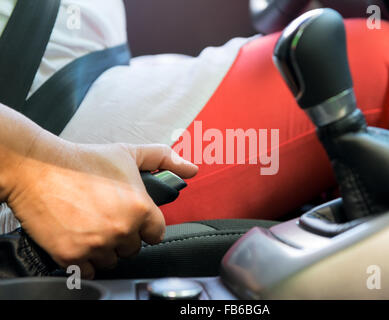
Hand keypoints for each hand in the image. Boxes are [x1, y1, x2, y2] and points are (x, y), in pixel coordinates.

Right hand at [3, 133, 196, 278]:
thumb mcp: (129, 154)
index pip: (157, 233)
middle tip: (108, 218)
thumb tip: (191, 169)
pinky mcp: (73, 255)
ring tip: (93, 227)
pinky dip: (85, 261)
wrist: (38, 169)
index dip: (146, 226)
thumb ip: (164, 160)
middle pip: (134, 248)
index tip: (135, 220)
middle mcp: (122, 228)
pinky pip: (89, 271)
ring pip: (112, 260)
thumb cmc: (83, 161)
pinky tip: (80, 239)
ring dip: (105, 249)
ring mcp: (97, 244)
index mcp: (140, 207)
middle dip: (125, 236)